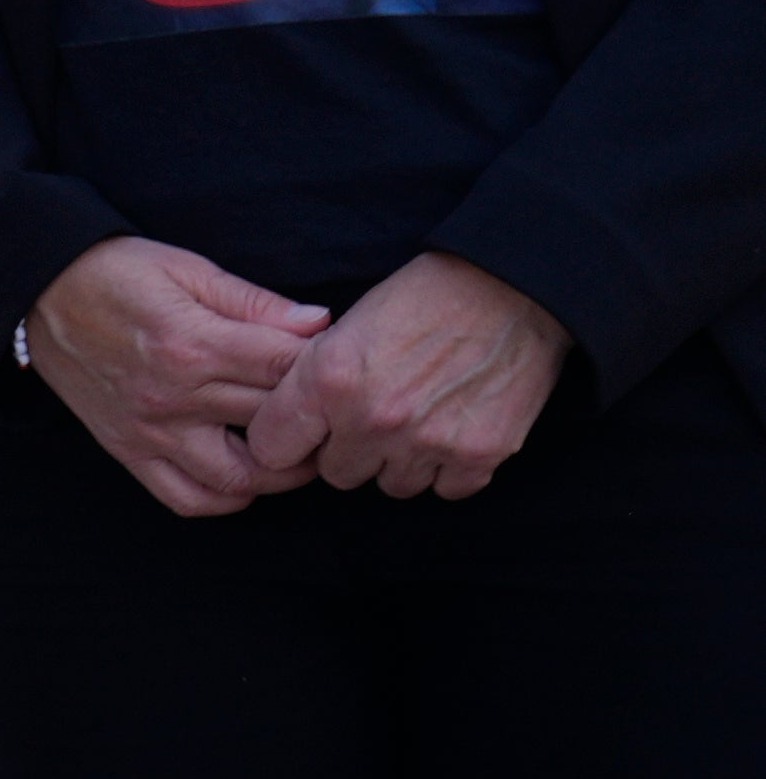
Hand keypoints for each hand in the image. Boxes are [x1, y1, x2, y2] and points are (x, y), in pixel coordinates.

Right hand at [29, 237, 327, 518]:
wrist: (36, 290)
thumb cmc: (114, 272)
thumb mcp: (186, 268)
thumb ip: (254, 302)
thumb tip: (320, 323)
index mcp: (193, 342)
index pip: (287, 367)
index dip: (323, 365)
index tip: (339, 362)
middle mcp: (173, 396)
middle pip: (275, 421)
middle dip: (314, 415)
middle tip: (333, 407)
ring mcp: (149, 431)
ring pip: (240, 477)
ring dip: (282, 471)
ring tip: (300, 449)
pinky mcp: (127, 450)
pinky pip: (186, 497)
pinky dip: (225, 498)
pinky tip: (247, 476)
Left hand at [245, 252, 568, 500]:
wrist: (507, 288)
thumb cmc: (420, 300)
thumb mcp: (343, 328)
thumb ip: (312, 381)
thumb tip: (285, 425)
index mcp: (328, 379)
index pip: (271, 448)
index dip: (286, 441)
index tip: (304, 433)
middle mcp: (373, 418)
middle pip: (336, 474)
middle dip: (349, 451)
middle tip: (373, 416)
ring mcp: (426, 442)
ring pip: (392, 486)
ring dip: (400, 462)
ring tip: (418, 418)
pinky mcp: (478, 456)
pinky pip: (445, 490)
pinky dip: (448, 469)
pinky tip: (452, 431)